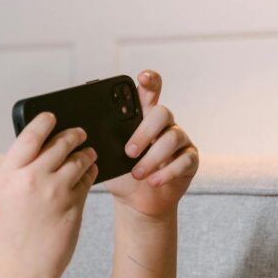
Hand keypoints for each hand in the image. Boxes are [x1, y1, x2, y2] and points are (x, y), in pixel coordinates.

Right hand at [0, 112, 96, 277]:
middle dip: (74, 135)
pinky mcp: (74, 204)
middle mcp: (31, 179)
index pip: (30, 135)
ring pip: (79, 159)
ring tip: (88, 154)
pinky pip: (88, 179)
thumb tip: (42, 149)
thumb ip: (20, 172)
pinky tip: (89, 173)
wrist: (20, 268)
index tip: (52, 116)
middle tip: (80, 133)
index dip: (44, 122)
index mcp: (8, 174)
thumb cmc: (11, 234)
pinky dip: (90, 173)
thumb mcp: (5, 197)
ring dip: (86, 153)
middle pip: (60, 143)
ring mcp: (54, 191)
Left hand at [104, 70, 198, 220]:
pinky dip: (167, 172)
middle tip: (128, 152)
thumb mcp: (108, 156)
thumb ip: (104, 140)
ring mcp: (180, 140)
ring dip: (152, 158)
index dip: (149, 81)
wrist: (135, 200)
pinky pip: (185, 160)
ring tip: (137, 174)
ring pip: (173, 137)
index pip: (149, 91)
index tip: (142, 77)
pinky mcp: (190, 159)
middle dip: (144, 133)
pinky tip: (153, 181)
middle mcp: (164, 124)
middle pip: (161, 113)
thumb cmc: (120, 173)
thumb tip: (86, 132)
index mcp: (142, 117)